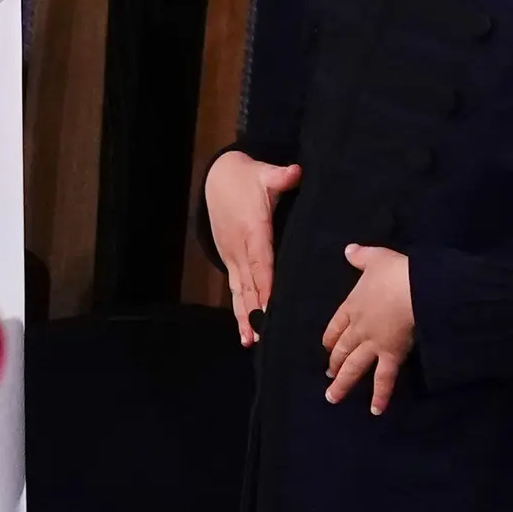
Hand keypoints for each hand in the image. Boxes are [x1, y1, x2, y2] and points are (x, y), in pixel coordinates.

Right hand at [205, 151, 299, 342]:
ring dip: (244, 316)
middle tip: (262, 335)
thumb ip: (281, 176)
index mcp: (253, 229)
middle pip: (249, 283)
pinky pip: (236, 288)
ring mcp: (232, 255)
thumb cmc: (247, 177)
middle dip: (255, 310)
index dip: (265, 285)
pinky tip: (245, 330)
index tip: (270, 307)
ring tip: (250, 340)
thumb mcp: (264, 174)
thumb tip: (296, 171)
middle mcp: (240, 247)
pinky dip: (240, 309)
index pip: (260, 261)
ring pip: (240, 291)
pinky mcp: (229, 259)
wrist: (217, 178)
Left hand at [321, 244, 415, 412]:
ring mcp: (373, 344)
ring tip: (333, 398)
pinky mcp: (391, 355)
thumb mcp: (375, 257)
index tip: (326, 348)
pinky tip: (375, 411)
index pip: (336, 326)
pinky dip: (380, 396)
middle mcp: (359, 329)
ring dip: (343, 384)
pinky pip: (384, 379)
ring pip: (354, 368)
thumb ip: (360, 256)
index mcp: (353, 306)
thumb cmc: (395, 272)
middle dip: (334, 363)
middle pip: (342, 349)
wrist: (414, 288)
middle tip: (328, 376)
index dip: (330, 338)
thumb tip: (348, 249)